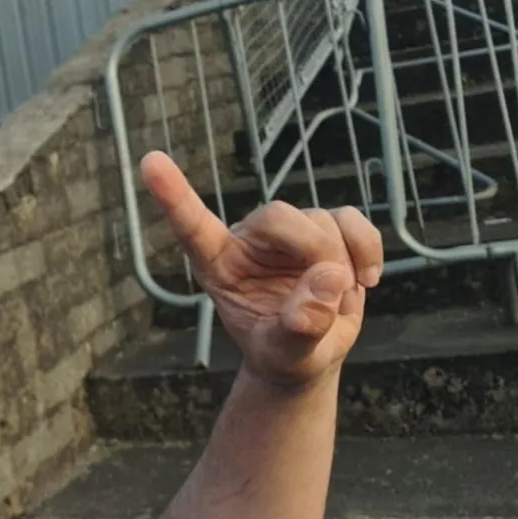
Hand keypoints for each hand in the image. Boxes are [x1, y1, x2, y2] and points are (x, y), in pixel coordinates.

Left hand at [141, 151, 382, 388]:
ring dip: (342, 264)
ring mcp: (289, 232)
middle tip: (329, 292)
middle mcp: (249, 240)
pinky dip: (367, 248)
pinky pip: (351, 219)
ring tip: (336, 302)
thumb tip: (327, 280)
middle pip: (278, 216)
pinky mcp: (326, 228)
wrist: (312, 350)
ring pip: (321, 221)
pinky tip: (366, 281)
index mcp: (218, 265)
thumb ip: (300, 327)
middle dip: (313, 252)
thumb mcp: (287, 356)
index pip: (192, 225)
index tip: (150, 162)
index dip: (173, 195)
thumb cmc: (284, 352)